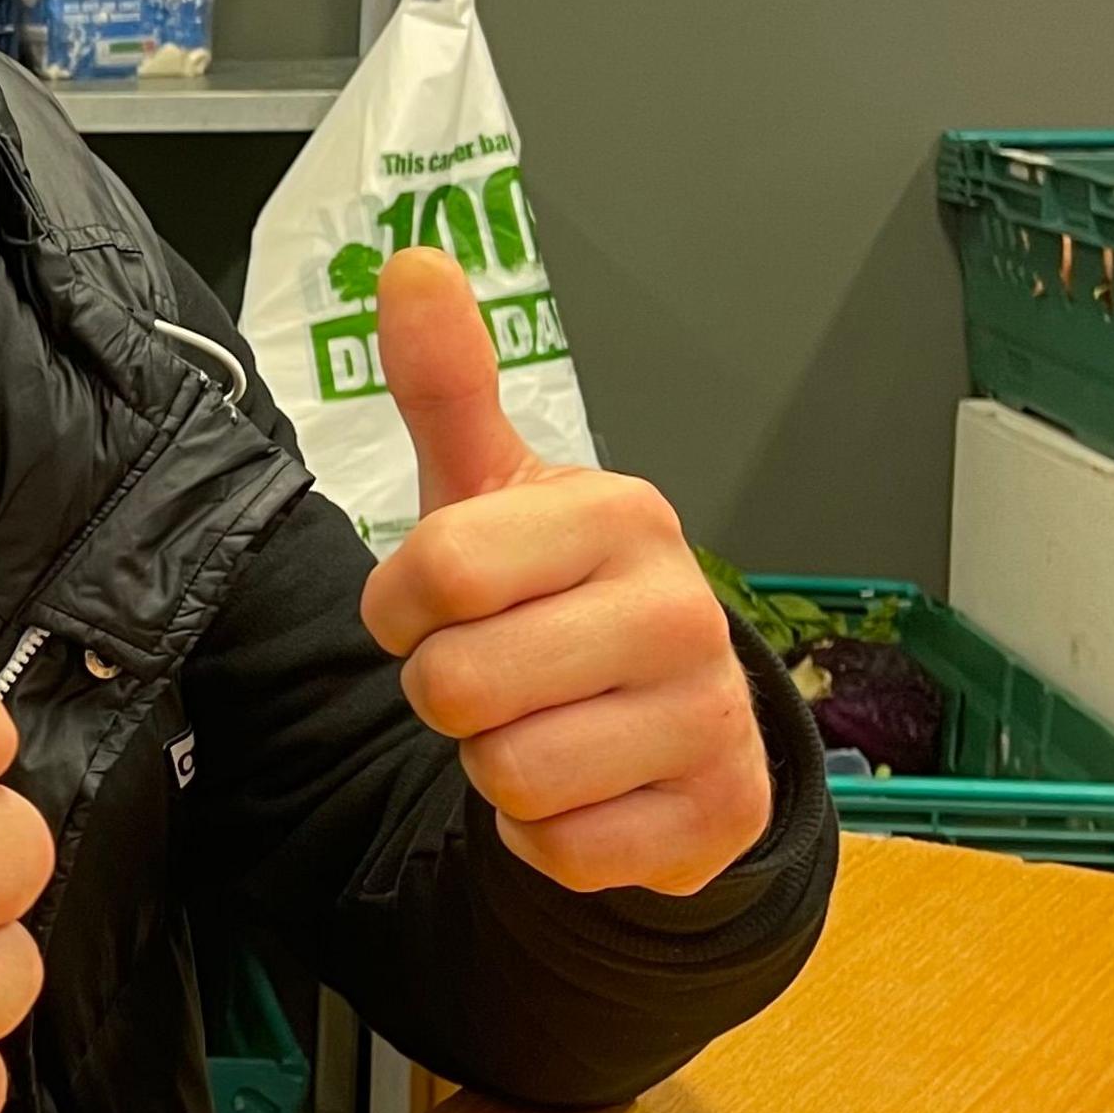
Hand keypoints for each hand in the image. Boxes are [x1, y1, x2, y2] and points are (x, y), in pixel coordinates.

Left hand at [359, 249, 768, 897]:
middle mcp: (681, 611)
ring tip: (539, 724)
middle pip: (459, 686)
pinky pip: (558, 851)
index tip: (436, 603)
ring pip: (505, 776)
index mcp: (620, 515)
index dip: (401, 604)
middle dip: (447, 693)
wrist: (669, 725)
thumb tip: (412, 261)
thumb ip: (447, 383)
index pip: (436, 570)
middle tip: (495, 673)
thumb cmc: (559, 596)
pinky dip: (543, 837)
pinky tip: (581, 788)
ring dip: (493, 767)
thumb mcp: (494, 489)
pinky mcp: (711, 820)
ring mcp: (707, 720)